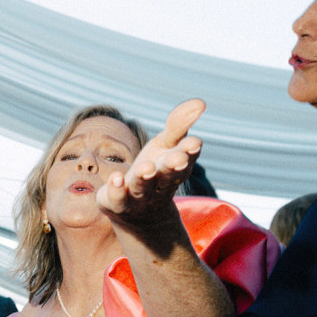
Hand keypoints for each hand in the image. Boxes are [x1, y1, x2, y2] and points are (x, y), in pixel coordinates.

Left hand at [97, 98, 205, 224]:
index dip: (189, 152)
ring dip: (144, 178)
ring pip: (142, 187)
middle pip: (168, 176)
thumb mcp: (167, 145)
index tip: (194, 143)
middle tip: (177, 158)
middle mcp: (159, 184)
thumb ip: (179, 126)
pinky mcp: (116, 204)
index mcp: (175, 168)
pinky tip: (116, 178)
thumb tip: (201, 102)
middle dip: (173, 166)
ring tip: (146, 168)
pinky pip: (116, 199)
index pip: (185, 159)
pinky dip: (116, 190)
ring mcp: (138, 196)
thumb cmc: (155, 171)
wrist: (136, 213)